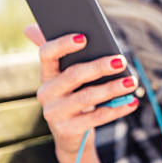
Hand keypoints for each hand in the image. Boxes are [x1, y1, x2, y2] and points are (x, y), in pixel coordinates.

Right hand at [24, 24, 138, 159]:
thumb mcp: (64, 75)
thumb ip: (58, 51)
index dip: (64, 45)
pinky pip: (96, 118)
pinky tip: (132, 101)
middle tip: (121, 60)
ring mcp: (55, 113)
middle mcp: (46, 93)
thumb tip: (29, 27)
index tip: (84, 37)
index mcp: (46, 73)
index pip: (47, 54)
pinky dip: (117, 109)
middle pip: (73, 75)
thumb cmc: (73, 95)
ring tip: (132, 81)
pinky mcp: (68, 130)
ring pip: (87, 97)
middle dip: (99, 67)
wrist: (71, 135)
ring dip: (112, 88)